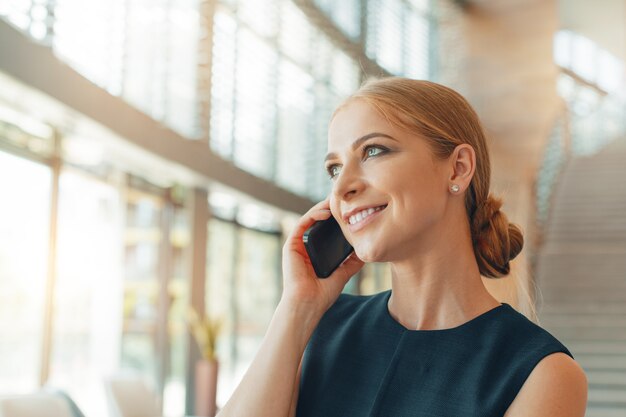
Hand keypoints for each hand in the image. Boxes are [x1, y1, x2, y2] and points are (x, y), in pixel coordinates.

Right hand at [281, 198, 363, 315]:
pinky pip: (302, 224)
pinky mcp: (291, 245)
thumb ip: (352, 263)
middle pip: (318, 221)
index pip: (326, 230)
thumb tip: (364, 252)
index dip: (337, 218)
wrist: (308, 304)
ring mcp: (297, 245)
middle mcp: (305, 246)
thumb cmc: (322, 294)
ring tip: (337, 200)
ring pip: (310, 219)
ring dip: (323, 208)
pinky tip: (326, 213)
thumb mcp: (343, 274)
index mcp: (316, 253)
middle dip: (330, 208)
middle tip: (344, 198)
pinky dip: (314, 215)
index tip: (350, 209)